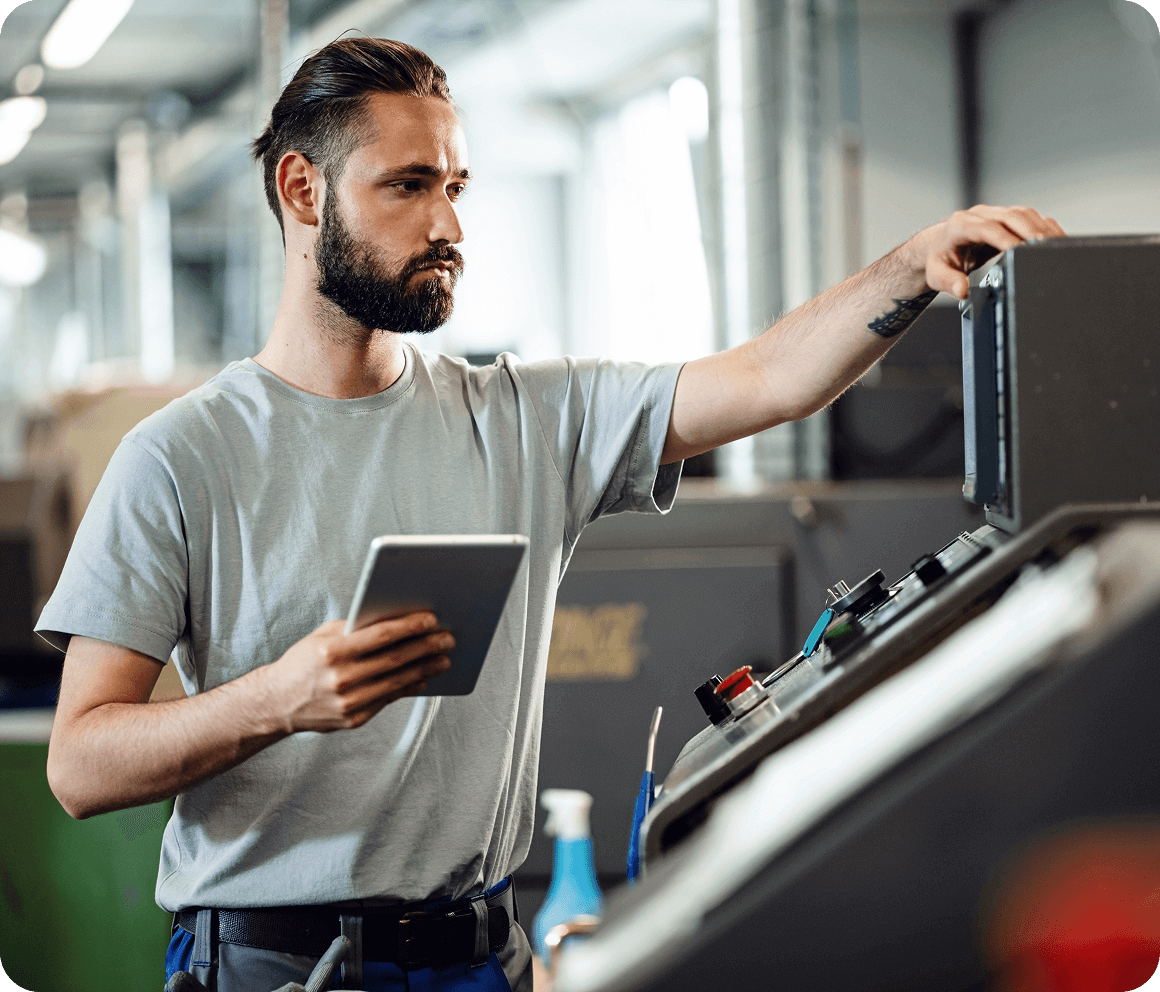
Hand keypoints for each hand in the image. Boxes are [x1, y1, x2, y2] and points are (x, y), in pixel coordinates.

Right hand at [262, 612, 452, 732]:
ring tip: (443, 658)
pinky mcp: (353, 719)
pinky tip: (423, 677)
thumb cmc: (303, 662)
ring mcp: (347, 702)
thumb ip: (355, 629)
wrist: (276, 703)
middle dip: (426, 647)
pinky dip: (409, 687)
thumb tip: (396, 619)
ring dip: (425, 669)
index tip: (431, 619)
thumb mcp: (322, 637)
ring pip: (396, 682)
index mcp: (330, 652)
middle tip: (448, 639)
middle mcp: (340, 678)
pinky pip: (388, 700)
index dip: (409, 627)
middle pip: (394, 659)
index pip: (379, 635)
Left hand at [906, 205, 1065, 299]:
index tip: (1020, 252)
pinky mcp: (1005, 217)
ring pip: (1023, 213)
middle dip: (1031, 231)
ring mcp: (993, 213)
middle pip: (1010, 216)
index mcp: (960, 225)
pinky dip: (1043, 226)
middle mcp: (978, 214)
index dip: (1006, 239)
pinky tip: (1055, 238)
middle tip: (1046, 248)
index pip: (988, 229)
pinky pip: (1028, 217)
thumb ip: (948, 282)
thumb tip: (962, 290)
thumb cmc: (939, 260)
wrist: (938, 247)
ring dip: (1041, 227)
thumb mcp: (937, 274)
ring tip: (1056, 244)